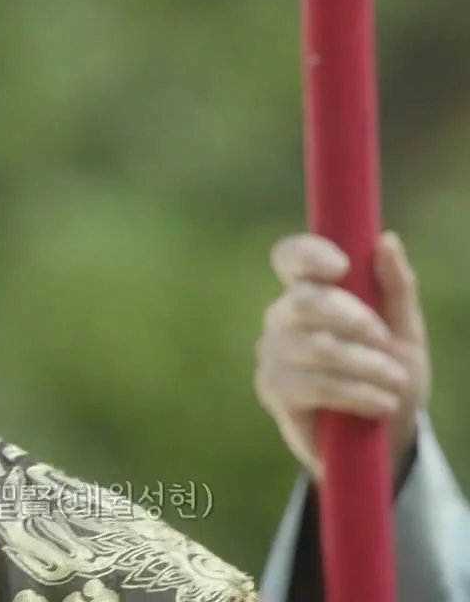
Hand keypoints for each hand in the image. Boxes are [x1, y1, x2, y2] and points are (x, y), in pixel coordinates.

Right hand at [255, 231, 430, 479]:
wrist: (383, 438)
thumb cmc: (390, 375)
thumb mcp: (406, 331)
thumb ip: (396, 287)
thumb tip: (386, 239)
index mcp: (311, 291)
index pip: (290, 257)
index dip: (309, 254)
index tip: (342, 267)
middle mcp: (283, 317)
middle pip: (305, 301)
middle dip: (352, 319)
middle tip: (385, 341)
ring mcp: (272, 353)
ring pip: (317, 347)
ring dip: (366, 366)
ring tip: (395, 382)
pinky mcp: (272, 390)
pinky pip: (314, 384)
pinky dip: (355, 393)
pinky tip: (378, 404)